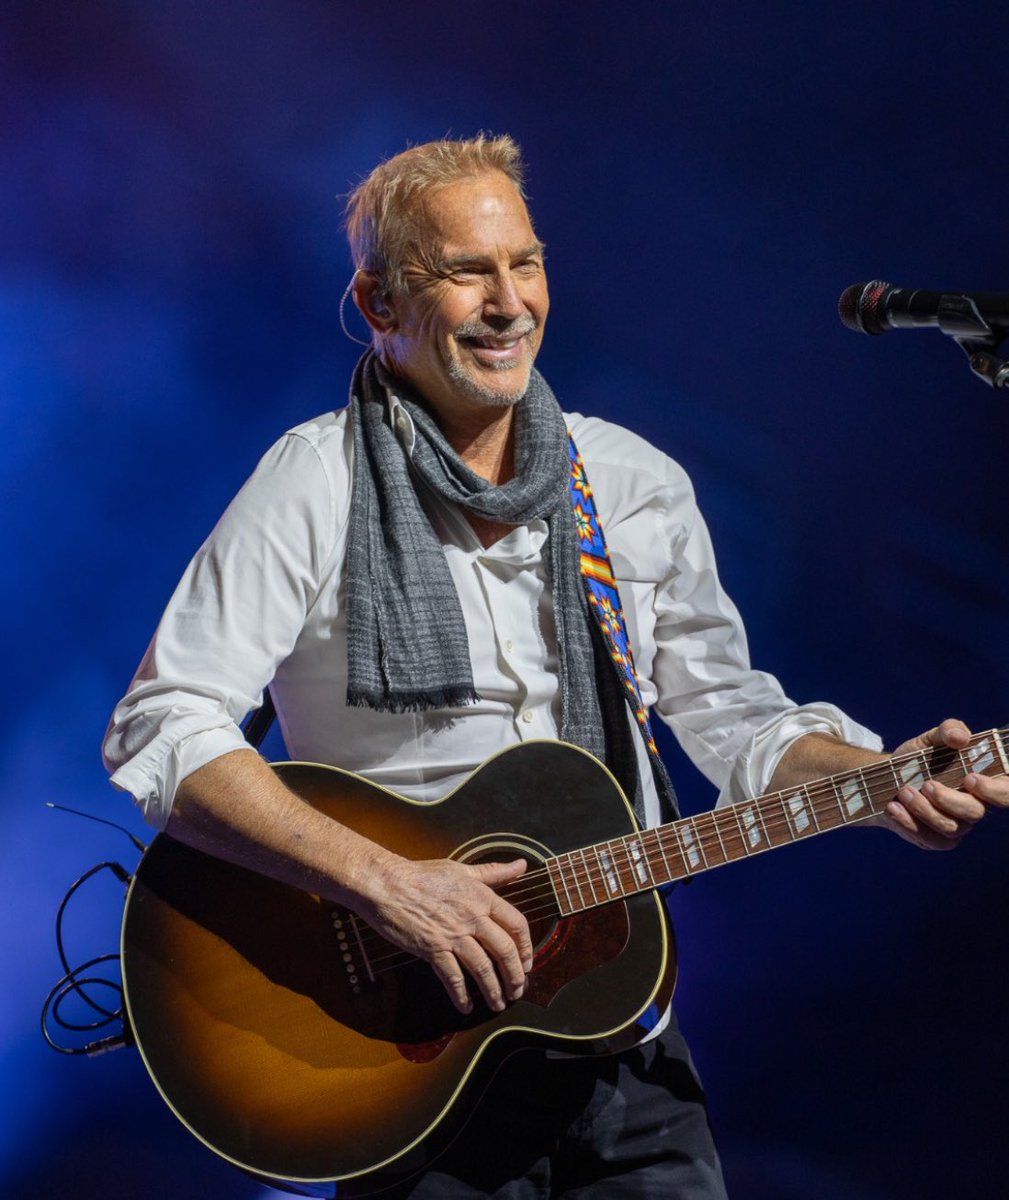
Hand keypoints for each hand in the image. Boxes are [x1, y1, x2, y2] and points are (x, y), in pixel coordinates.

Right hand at [359, 856, 532, 1013]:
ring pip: (483, 968)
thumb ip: (494, 872)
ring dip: (493, 990)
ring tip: (498, 1004)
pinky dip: (461, 996)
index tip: (527, 962)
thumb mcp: (462, 869)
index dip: (526, 947)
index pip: (516, 924)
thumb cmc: (422, 874)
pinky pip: (453, 978)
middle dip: (515, 975)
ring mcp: (453, 935)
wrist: (387, 884)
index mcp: (482, 897)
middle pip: (504, 951)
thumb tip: (522, 865)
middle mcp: (472, 917)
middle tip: (517, 990)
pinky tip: (465, 1006)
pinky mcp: (433, 949)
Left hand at [878, 718, 1008, 849]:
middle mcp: (974, 807)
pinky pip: (928, 839)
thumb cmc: (917, 759)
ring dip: (924, 809)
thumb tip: (961, 737)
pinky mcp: (934, 840)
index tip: (971, 777)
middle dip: (949, 800)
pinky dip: (908, 823)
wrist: (884, 779)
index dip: (996, 791)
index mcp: (983, 783)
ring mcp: (956, 826)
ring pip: (950, 827)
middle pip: (975, 812)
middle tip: (927, 784)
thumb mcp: (930, 739)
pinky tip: (894, 807)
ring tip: (904, 791)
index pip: (1005, 792)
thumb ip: (948, 731)